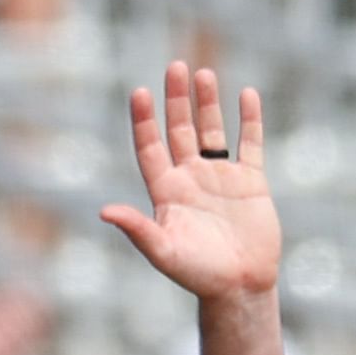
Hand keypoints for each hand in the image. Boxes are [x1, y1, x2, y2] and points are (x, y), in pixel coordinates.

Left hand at [96, 62, 282, 303]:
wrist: (241, 288)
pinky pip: (250, 144)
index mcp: (166, 190)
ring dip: (207, 103)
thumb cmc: (197, 274)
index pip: (150, 146)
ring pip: (212, 131)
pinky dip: (250, 120)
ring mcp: (221, 177)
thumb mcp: (163, 252)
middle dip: (176, 99)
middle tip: (175, 66)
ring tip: (203, 73)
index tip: (141, 93)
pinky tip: (247, 95)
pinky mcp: (251, 183)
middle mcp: (190, 177)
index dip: (144, 120)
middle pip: (180, 129)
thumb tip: (104, 211)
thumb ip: (137, 229)